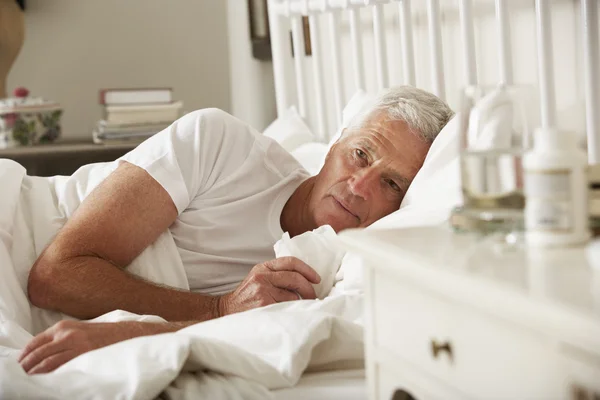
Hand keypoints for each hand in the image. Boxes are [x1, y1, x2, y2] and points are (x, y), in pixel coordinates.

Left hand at [18, 320, 145, 373]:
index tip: (20, 363)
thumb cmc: (101, 335)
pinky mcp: (83, 354)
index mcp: (63, 327)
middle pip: (38, 352)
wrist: (124, 334)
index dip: (25, 354)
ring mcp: (74, 344)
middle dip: (26, 365)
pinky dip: (49, 373)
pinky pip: (60, 366)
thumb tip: (43, 352)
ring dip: (34, 371)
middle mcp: (66, 333)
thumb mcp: (79, 330)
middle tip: (21, 374)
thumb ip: (62, 337)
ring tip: (29, 379)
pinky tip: (45, 379)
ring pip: (46, 360)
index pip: (36, 341)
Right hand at [218, 256, 320, 315]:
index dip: (307, 269)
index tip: (317, 279)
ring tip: (298, 308)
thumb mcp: (258, 279)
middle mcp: (262, 276)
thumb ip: (276, 275)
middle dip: (308, 288)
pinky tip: (290, 314)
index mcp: (263, 267)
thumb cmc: (246, 297)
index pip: (290, 262)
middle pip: (295, 277)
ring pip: (293, 295)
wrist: (226, 311)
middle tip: (313, 297)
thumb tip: (304, 279)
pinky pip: (286, 307)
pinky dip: (292, 311)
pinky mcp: (264, 305)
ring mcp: (262, 291)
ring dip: (299, 303)